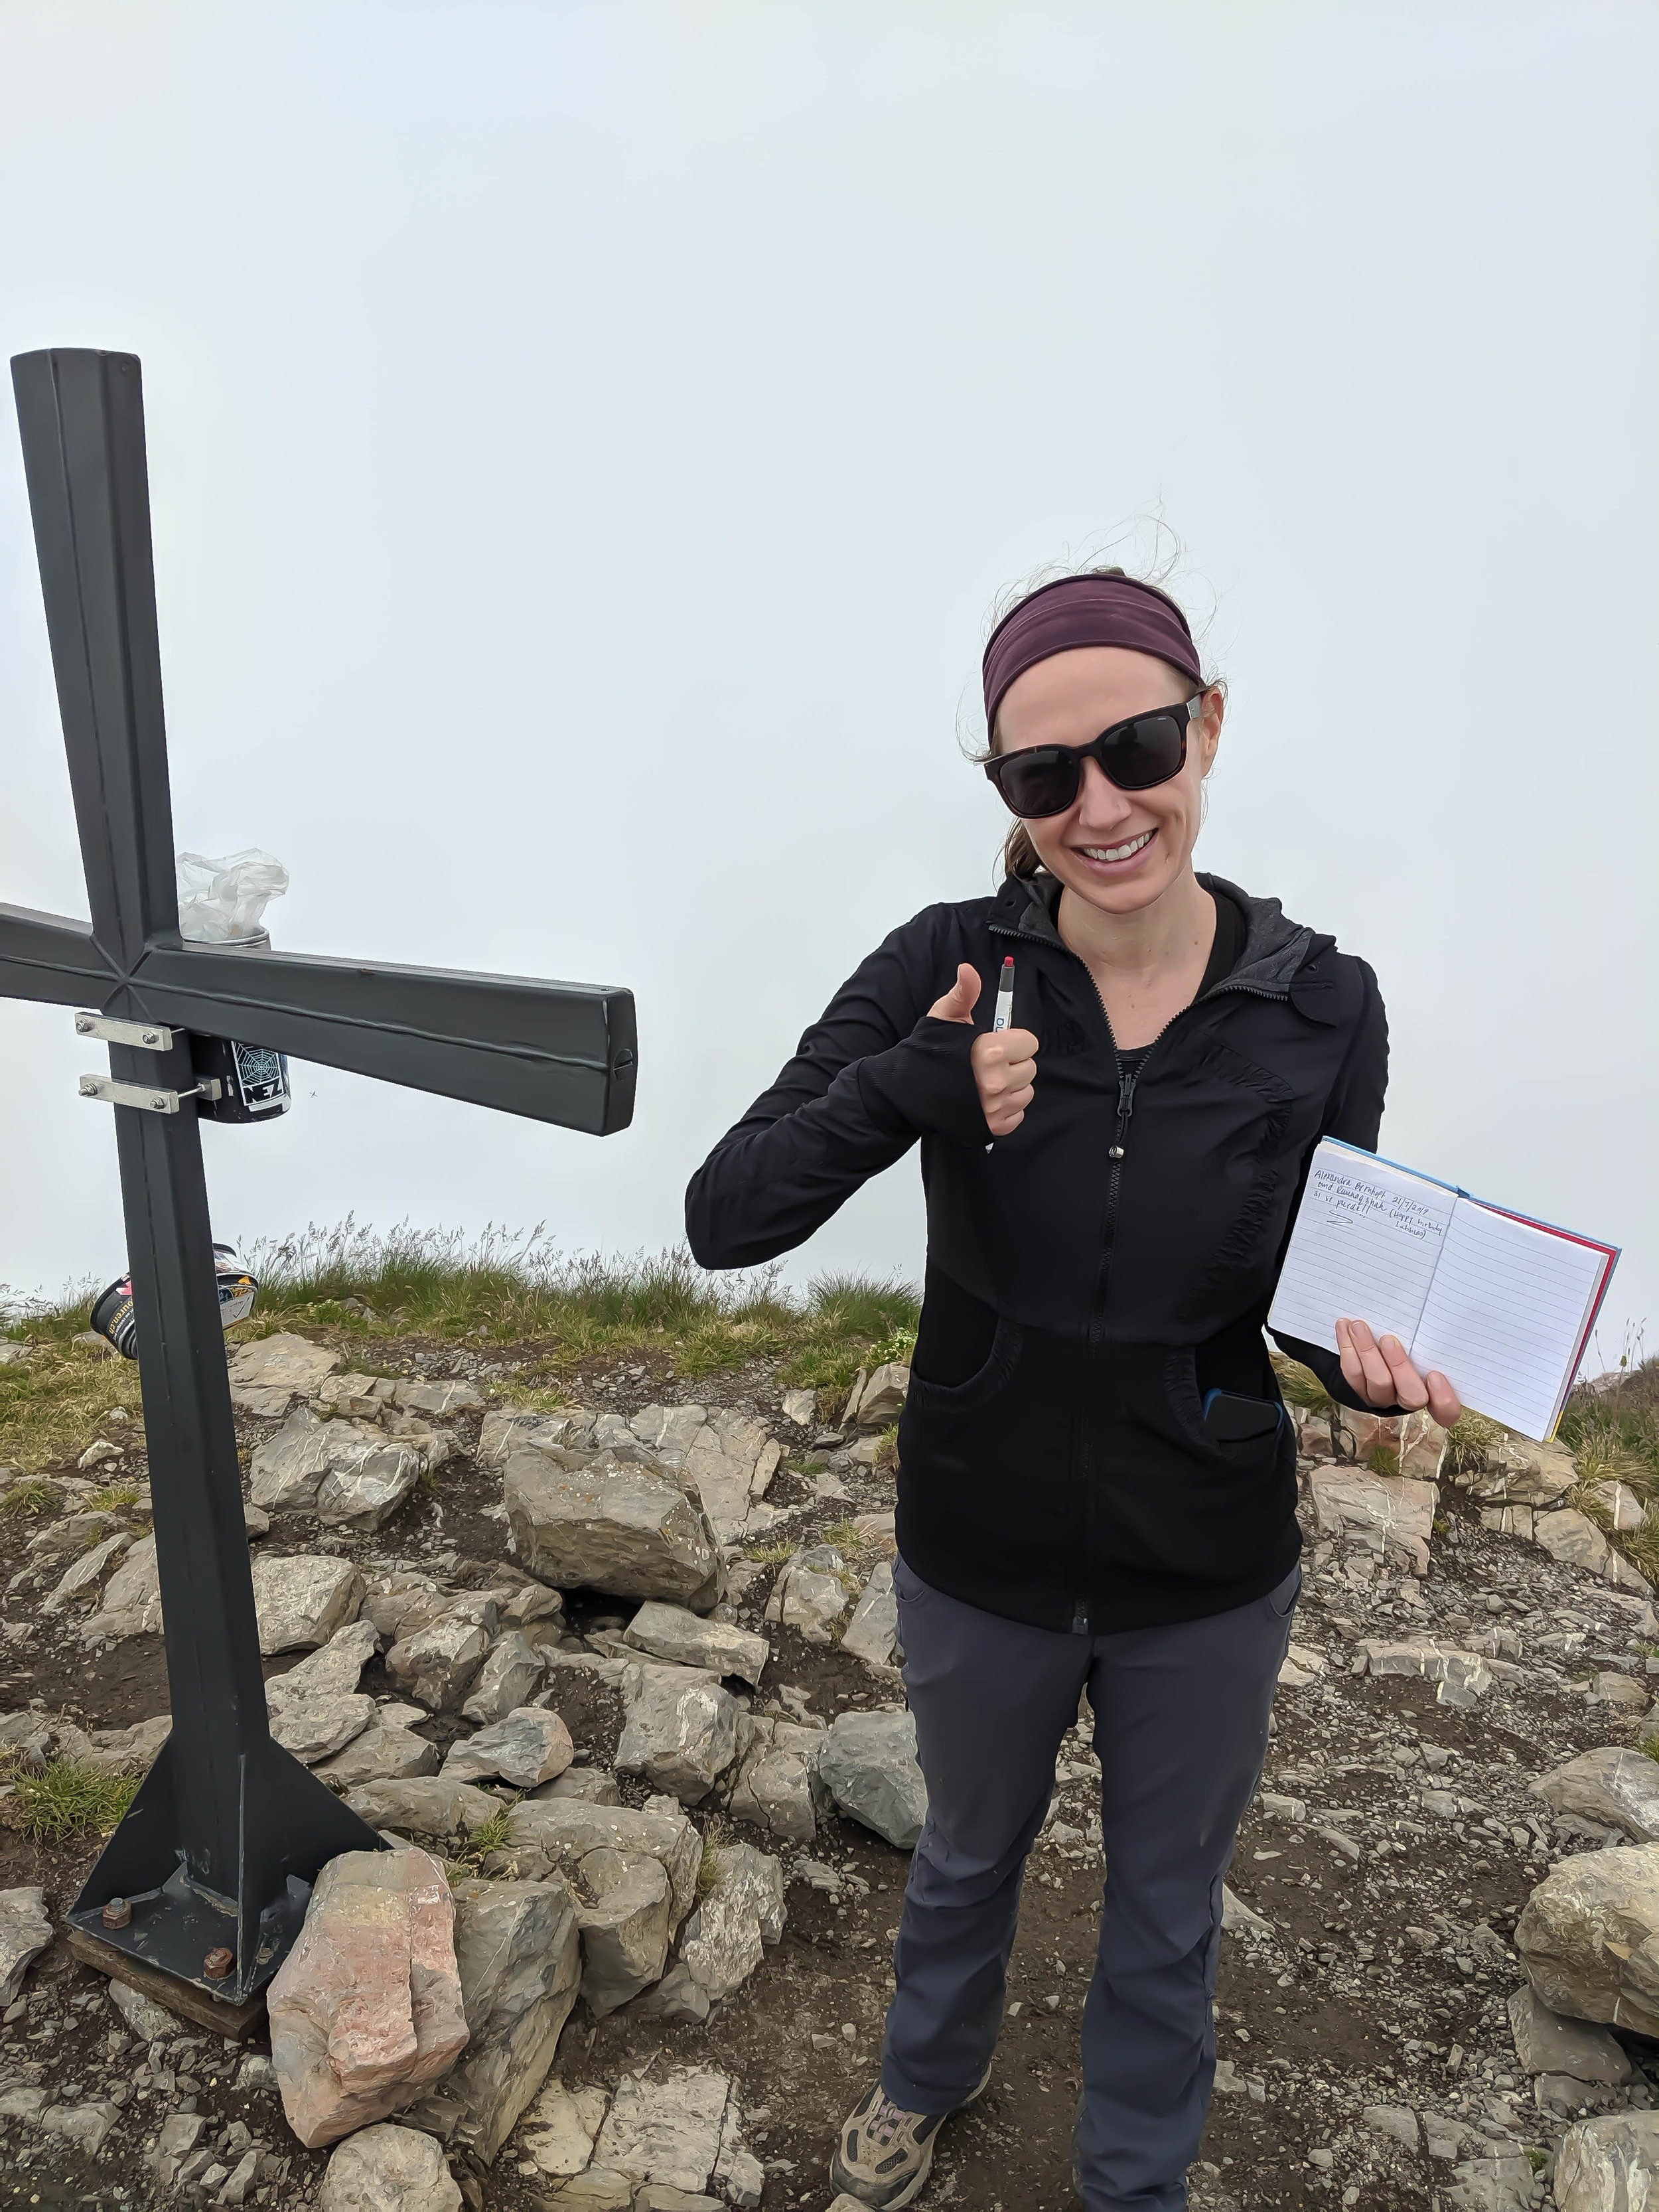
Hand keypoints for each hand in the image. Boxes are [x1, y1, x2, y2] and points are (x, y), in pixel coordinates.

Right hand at [928, 963, 1039, 1137]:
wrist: (903, 1093)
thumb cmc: (926, 1053)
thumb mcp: (944, 1016)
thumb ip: (964, 993)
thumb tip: (968, 968)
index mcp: (990, 1051)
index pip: (1029, 1043)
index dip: (1014, 1042)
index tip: (998, 1044)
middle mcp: (996, 1081)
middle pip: (1030, 1068)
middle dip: (1013, 1064)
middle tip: (989, 1064)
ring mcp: (995, 1107)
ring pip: (1025, 1092)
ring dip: (1012, 1087)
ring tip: (987, 1082)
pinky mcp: (992, 1127)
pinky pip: (1017, 1115)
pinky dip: (1006, 1109)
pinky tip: (987, 1100)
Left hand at [1335, 1318, 1461, 1425]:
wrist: (1375, 1345)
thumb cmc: (1411, 1341)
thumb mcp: (1422, 1343)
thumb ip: (1428, 1343)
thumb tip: (1437, 1315)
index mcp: (1434, 1393)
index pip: (1446, 1411)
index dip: (1444, 1400)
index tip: (1435, 1375)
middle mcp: (1408, 1399)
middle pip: (1410, 1396)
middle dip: (1399, 1366)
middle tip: (1389, 1340)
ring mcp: (1383, 1398)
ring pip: (1377, 1383)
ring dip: (1367, 1352)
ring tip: (1359, 1326)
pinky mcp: (1360, 1389)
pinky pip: (1352, 1373)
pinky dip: (1347, 1347)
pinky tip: (1344, 1325)